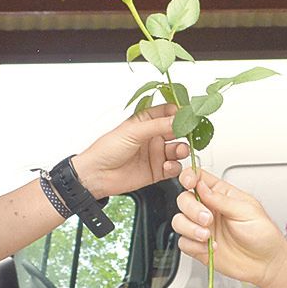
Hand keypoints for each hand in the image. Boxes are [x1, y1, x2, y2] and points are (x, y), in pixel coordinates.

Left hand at [71, 108, 189, 200]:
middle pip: (177, 131)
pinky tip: (167, 166)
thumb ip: (158, 125)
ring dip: (182, 150)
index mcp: (145, 122)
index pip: (168, 112)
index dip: (179, 112)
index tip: (188, 115)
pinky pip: (174, 167)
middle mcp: (152, 136)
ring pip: (178, 149)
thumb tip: (178, 119)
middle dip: (185, 132)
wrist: (97, 175)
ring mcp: (156, 154)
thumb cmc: (107, 150)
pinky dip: (175, 167)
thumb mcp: (133, 131)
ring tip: (178, 151)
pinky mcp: (157, 170)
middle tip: (189, 134)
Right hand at [171, 168, 286, 287]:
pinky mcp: (199, 246)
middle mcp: (209, 209)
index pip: (199, 178)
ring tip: (208, 236)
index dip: (189, 177)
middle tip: (208, 220)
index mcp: (222, 195)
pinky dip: (193, 245)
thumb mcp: (247, 211)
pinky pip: (183, 242)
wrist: (265, 264)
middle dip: (192, 209)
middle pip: (184, 199)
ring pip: (179, 221)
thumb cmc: (263, 235)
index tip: (189, 183)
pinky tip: (209, 247)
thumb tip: (202, 187)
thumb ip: (222, 199)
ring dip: (190, 228)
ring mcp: (202, 228)